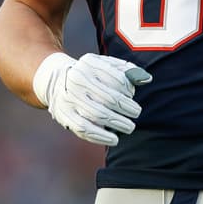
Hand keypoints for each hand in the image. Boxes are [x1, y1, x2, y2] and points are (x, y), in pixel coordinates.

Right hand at [32, 52, 149, 145]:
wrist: (56, 80)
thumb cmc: (89, 74)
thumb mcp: (104, 64)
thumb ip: (126, 70)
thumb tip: (146, 78)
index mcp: (89, 64)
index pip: (115, 78)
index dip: (127, 89)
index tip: (132, 95)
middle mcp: (77, 80)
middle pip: (108, 98)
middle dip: (126, 108)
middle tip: (136, 112)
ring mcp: (69, 99)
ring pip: (97, 115)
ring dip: (117, 123)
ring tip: (129, 127)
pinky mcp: (64, 115)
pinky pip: (84, 129)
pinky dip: (100, 136)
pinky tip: (113, 139)